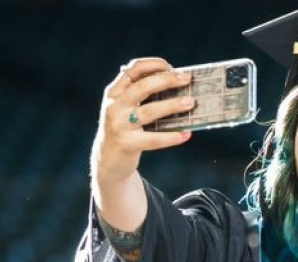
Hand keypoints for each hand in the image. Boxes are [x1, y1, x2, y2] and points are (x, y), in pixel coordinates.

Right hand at [92, 57, 194, 183]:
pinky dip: (171, 136)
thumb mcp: (124, 108)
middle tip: (186, 79)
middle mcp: (114, 106)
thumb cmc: (124, 129)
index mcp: (114, 93)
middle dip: (166, 80)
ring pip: (149, 111)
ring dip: (172, 105)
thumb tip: (175, 81)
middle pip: (142, 87)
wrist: (107, 160)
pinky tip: (186, 134)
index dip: (153, 65)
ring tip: (190, 102)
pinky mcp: (127, 144)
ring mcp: (119, 125)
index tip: (172, 67)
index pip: (133, 70)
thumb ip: (140, 94)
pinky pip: (153, 139)